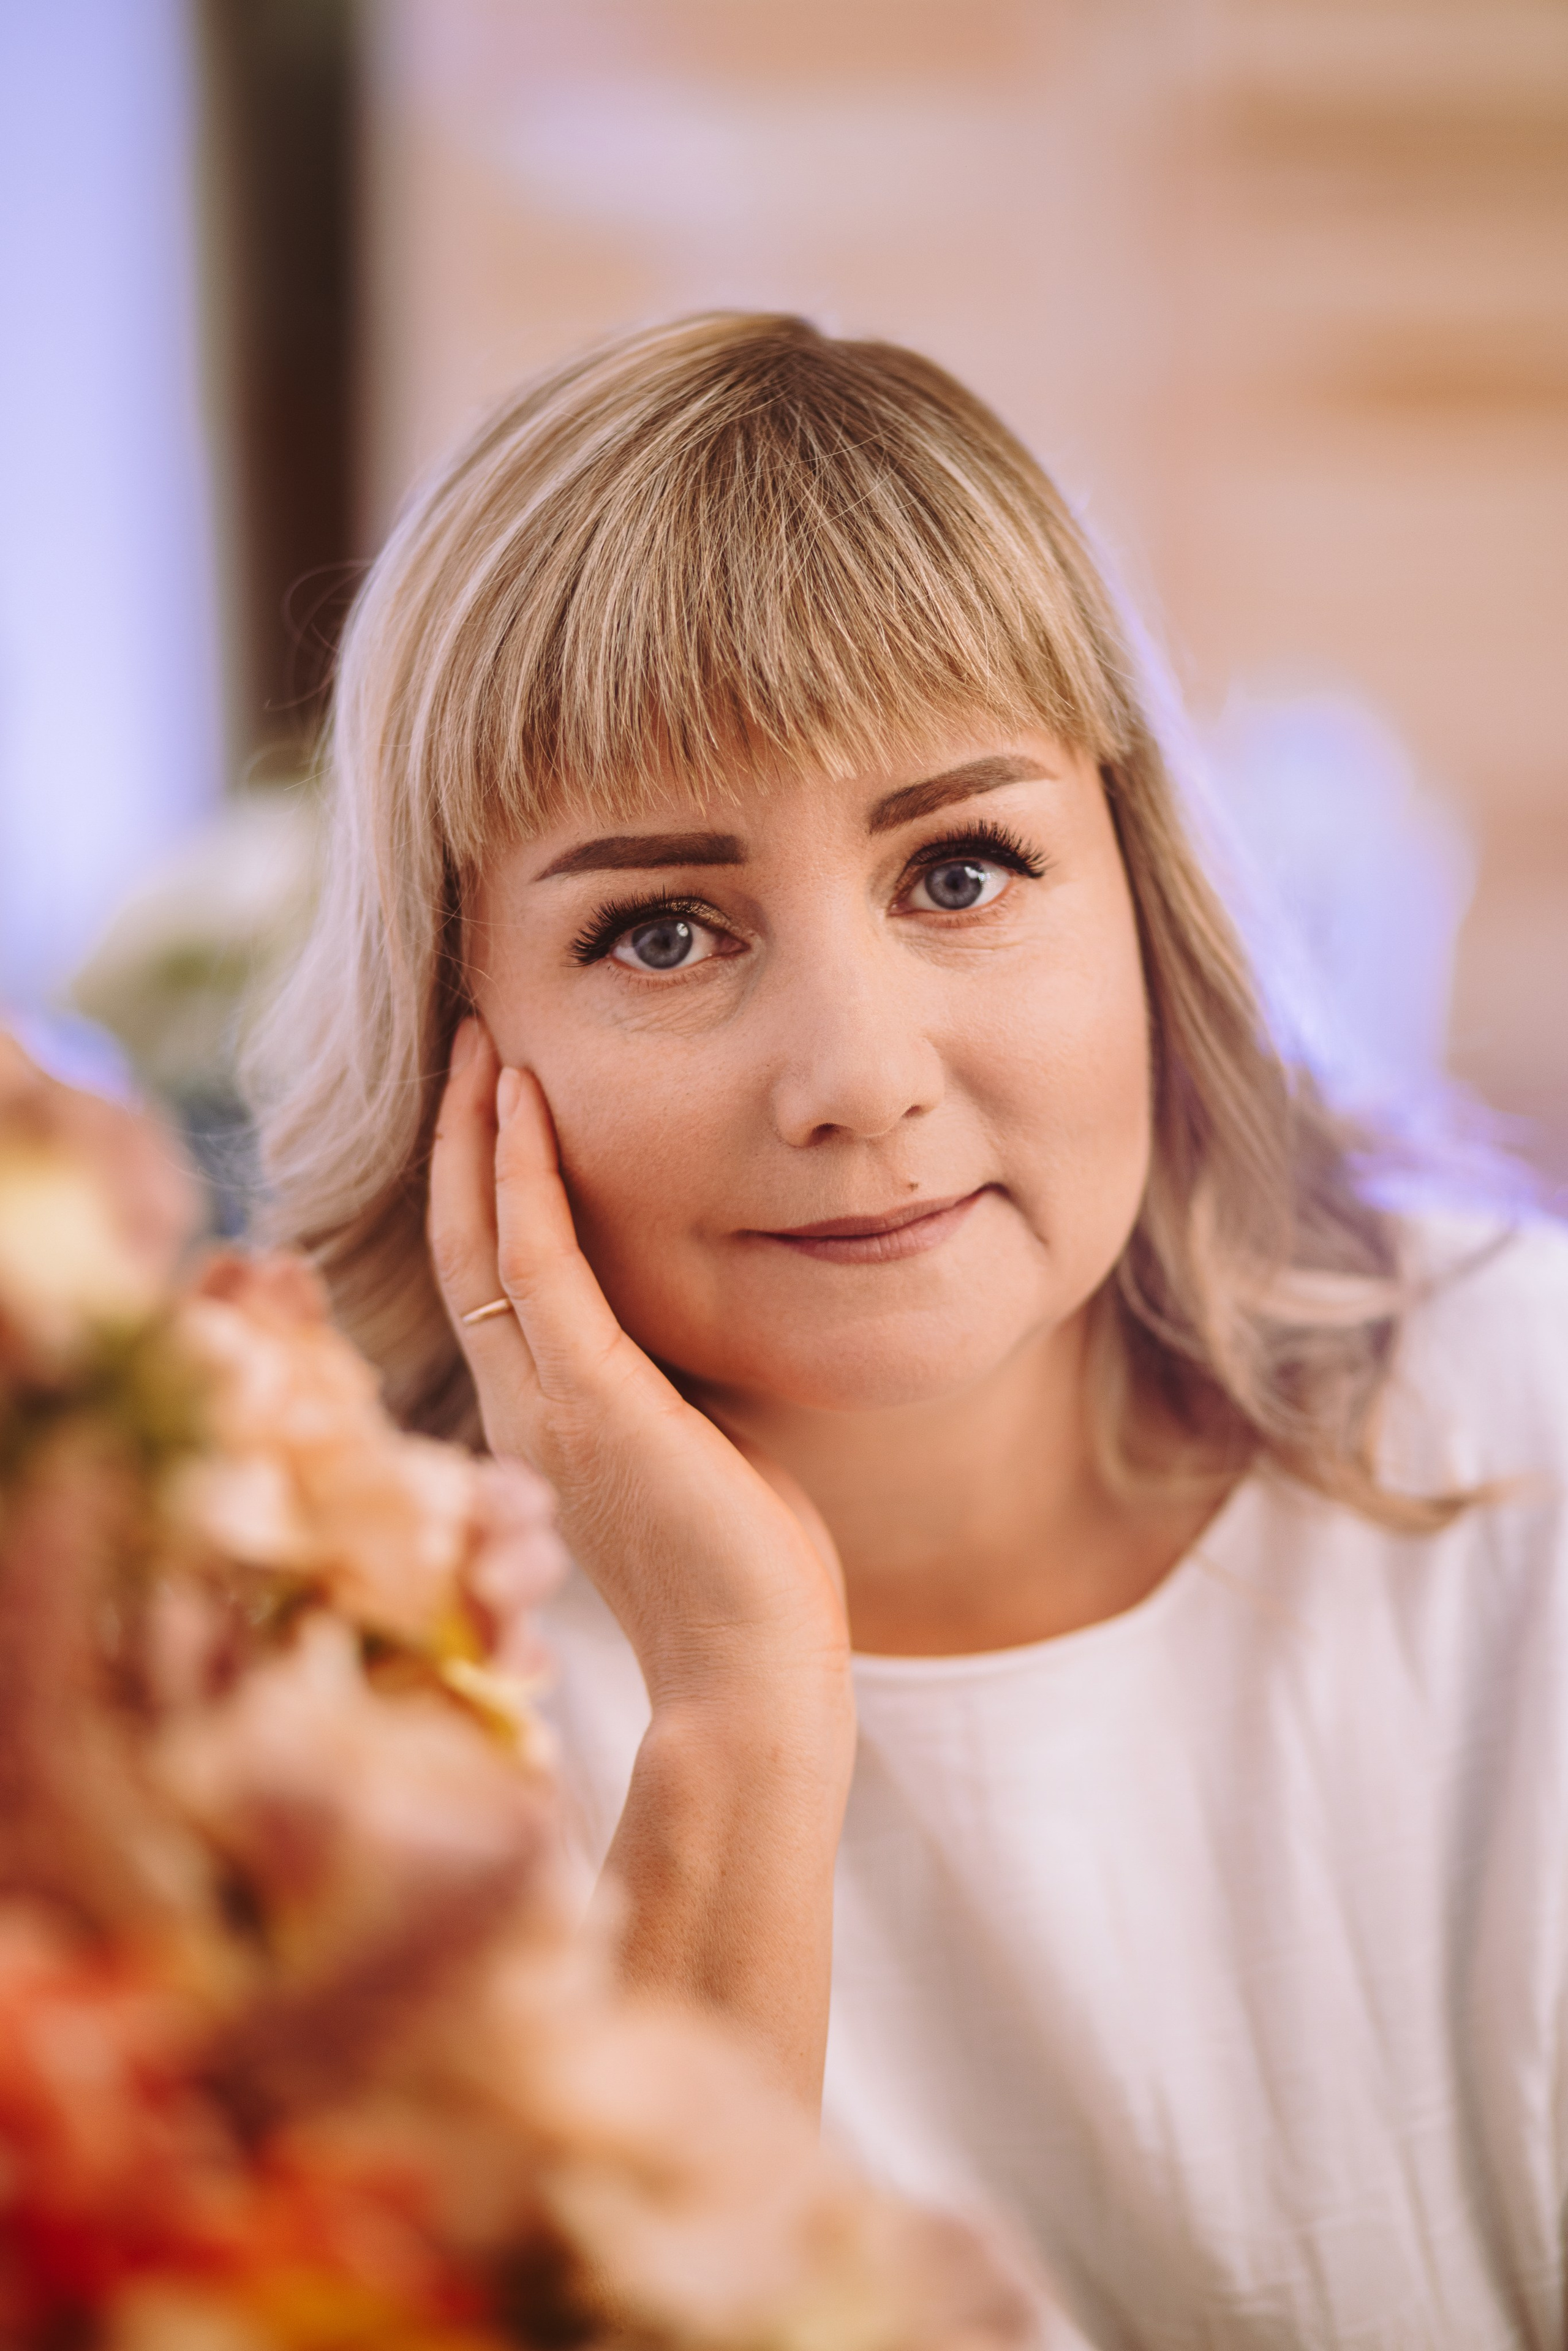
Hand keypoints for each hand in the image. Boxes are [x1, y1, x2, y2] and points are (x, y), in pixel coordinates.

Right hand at [428, 1020, 850, 1715]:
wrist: (750, 1674)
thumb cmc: (745, 1574)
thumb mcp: (702, 1444)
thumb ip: (678, 1377)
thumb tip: (707, 1312)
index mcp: (548, 1417)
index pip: (492, 1275)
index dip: (484, 1181)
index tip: (504, 1094)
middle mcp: (524, 1405)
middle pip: (462, 1241)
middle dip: (463, 1137)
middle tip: (473, 1040)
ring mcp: (546, 1403)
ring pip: (480, 1239)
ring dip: (480, 1134)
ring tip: (486, 1043)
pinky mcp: (590, 1401)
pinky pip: (534, 1265)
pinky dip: (522, 1180)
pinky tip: (525, 1106)